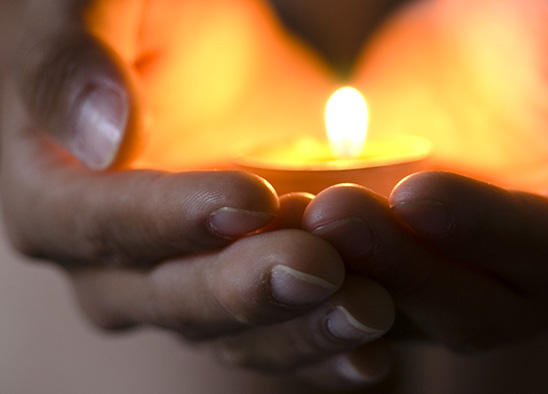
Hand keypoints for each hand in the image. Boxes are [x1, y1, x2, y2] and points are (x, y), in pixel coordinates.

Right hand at [1, 1, 394, 388]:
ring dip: (298, 328)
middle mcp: (111, 255)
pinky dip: (324, 338)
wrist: (202, 35)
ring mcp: (182, 277)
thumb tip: (101, 137)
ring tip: (368, 308)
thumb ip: (68, 55)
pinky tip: (377, 344)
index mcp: (53, 189)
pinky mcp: (244, 282)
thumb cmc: (142, 7)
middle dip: (243, 288)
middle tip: (319, 268)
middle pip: (167, 295)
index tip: (250, 199)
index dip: (168, 219)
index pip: (95, 223)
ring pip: (230, 329)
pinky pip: (278, 327)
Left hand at [303, 0, 547, 350]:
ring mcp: (482, 274)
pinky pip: (374, 283)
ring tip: (295, 222)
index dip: (494, 234)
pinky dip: (330, 266)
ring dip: (357, 275)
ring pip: (419, 309)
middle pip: (485, 307)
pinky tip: (284, 226)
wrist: (500, 14)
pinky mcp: (420, 261)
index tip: (417, 193)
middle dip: (408, 265)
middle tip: (334, 211)